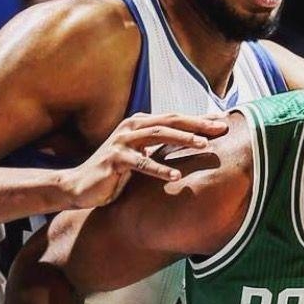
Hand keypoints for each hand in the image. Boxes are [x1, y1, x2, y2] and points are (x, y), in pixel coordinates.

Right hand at [59, 112, 228, 209]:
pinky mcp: (114, 160)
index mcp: (140, 124)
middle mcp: (131, 127)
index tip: (223, 123)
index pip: (175, 118)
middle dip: (197, 124)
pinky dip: (159, 169)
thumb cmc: (115, 172)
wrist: (80, 186)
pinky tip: (176, 175)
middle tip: (221, 129)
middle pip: (170, 121)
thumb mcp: (140, 156)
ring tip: (204, 146)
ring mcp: (122, 142)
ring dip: (182, 139)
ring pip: (157, 135)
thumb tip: (191, 143)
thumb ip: (159, 147)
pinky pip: (140, 163)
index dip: (199, 119)